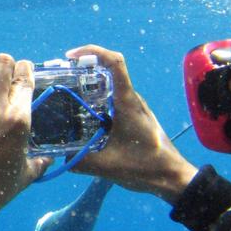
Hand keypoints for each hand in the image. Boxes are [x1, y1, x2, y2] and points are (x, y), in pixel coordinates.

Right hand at [66, 45, 197, 203]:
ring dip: (89, 86)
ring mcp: (134, 108)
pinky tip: (82, 117)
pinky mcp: (134, 118)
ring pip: (109, 87)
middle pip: (107, 72)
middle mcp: (131, 100)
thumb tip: (57, 157)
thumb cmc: (146, 167)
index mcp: (127, 103)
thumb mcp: (107, 166)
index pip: (114, 62)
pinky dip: (95, 102)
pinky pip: (112, 101)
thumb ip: (79, 161)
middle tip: (60, 79)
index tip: (71, 57)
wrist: (173, 178)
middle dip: (83, 69)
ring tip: (66, 96)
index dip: (92, 51)